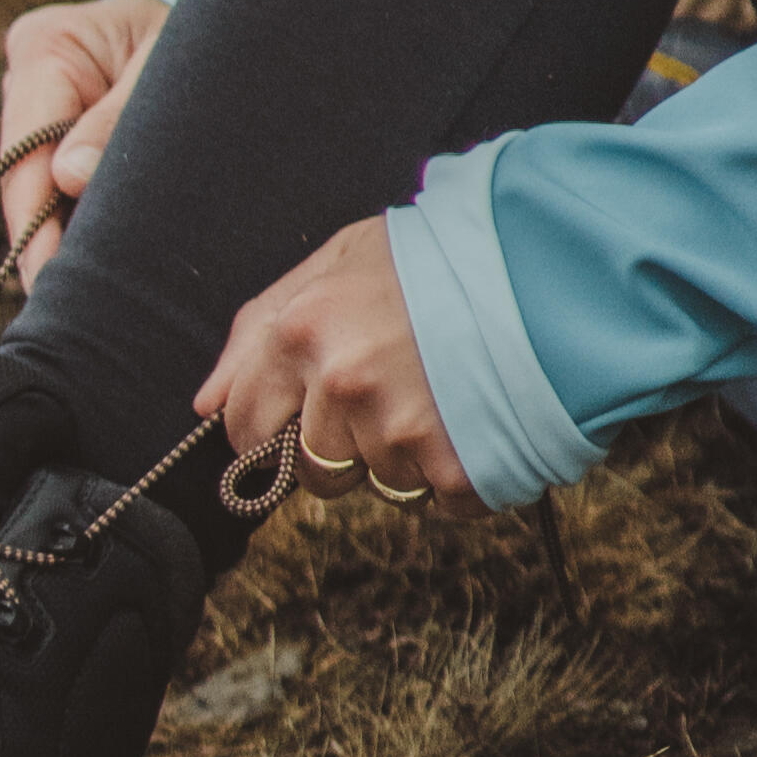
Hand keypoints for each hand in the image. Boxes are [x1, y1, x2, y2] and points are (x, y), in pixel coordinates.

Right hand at [0, 0, 171, 283]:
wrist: (206, 20)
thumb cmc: (189, 35)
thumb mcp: (165, 65)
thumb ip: (119, 117)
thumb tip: (68, 179)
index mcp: (45, 46)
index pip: (25, 149)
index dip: (34, 221)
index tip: (50, 280)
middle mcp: (25, 78)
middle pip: (24, 178)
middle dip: (46, 241)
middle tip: (69, 310)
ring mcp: (33, 108)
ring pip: (37, 191)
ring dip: (63, 238)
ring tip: (89, 301)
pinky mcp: (52, 135)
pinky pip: (57, 188)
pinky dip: (77, 223)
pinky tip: (97, 271)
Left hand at [203, 216, 479, 511]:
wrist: (549, 263)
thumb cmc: (440, 256)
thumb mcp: (338, 259)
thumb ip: (260, 328)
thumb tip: (207, 405)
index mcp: (304, 330)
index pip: (247, 428)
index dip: (274, 428)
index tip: (305, 414)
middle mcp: (344, 386)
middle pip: (316, 470)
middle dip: (347, 442)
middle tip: (396, 383)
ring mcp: (401, 432)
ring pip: (379, 484)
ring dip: (405, 453)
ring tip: (444, 388)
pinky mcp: (457, 470)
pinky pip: (438, 501)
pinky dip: (457, 470)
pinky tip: (475, 416)